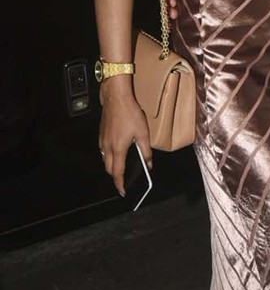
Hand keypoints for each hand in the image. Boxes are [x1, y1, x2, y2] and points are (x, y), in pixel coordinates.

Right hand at [98, 81, 151, 195]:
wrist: (116, 98)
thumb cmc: (130, 113)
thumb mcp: (143, 133)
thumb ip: (145, 151)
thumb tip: (148, 164)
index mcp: (118, 149)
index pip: (118, 173)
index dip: (120, 184)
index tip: (123, 191)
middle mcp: (108, 147)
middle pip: (109, 169)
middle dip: (116, 176)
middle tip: (124, 180)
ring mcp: (102, 140)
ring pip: (105, 159)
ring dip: (112, 166)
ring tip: (122, 167)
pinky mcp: (101, 134)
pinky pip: (103, 150)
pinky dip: (109, 156)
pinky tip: (117, 152)